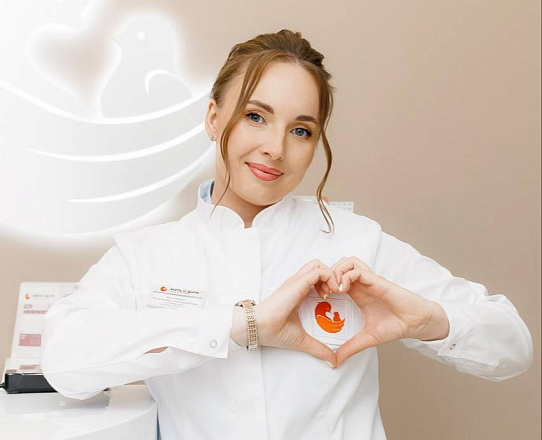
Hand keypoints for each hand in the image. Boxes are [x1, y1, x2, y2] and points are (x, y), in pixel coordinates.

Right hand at [255, 259, 340, 365]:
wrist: (259, 327)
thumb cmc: (274, 331)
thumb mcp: (302, 340)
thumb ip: (318, 348)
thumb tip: (333, 361)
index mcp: (297, 292)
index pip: (315, 277)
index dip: (328, 284)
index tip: (332, 300)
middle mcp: (297, 284)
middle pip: (318, 266)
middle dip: (331, 277)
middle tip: (335, 294)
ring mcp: (296, 281)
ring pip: (319, 264)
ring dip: (331, 275)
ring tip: (333, 292)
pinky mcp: (297, 282)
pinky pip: (318, 271)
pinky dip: (329, 278)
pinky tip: (330, 293)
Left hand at [331, 257, 447, 366]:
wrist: (415, 323)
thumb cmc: (394, 326)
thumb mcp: (366, 339)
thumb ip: (350, 348)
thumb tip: (334, 362)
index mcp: (356, 293)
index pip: (334, 279)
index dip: (322, 285)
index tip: (319, 299)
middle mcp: (360, 284)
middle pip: (337, 266)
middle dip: (326, 276)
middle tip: (322, 292)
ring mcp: (368, 280)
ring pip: (346, 262)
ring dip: (335, 272)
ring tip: (332, 290)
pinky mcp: (376, 280)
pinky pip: (357, 269)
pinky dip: (346, 275)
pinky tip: (343, 289)